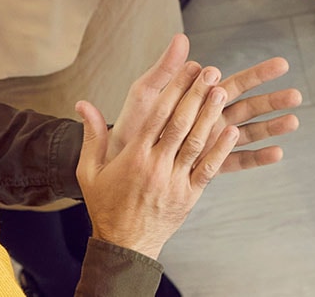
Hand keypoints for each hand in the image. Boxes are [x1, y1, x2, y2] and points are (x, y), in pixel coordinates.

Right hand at [75, 35, 239, 259]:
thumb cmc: (106, 205)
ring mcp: (174, 181)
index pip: (157, 115)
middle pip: (180, 124)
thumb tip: (82, 103)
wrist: (123, 245)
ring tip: (223, 91)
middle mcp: (155, 166)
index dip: (174, 90)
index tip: (187, 68)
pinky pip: (208, 169)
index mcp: (133, 156)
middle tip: (211, 71)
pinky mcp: (189, 196)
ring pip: (196, 143)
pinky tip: (232, 131)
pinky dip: (221, 150)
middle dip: (196, 95)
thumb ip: (91, 136)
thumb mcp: (89, 172)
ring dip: (210, 115)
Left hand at [105, 44, 301, 171]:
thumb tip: (181, 38)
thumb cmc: (131, 125)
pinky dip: (256, 158)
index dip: (258, 74)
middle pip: (248, 106)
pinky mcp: (207, 166)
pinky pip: (235, 162)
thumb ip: (165, 69)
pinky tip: (277, 153)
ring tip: (294, 121)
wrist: (117, 162)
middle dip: (273, 100)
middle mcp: (211, 119)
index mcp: (200, 99)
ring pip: (248, 133)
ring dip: (271, 127)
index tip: (281, 65)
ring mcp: (211, 143)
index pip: (235, 83)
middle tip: (297, 94)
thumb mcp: (145, 94)